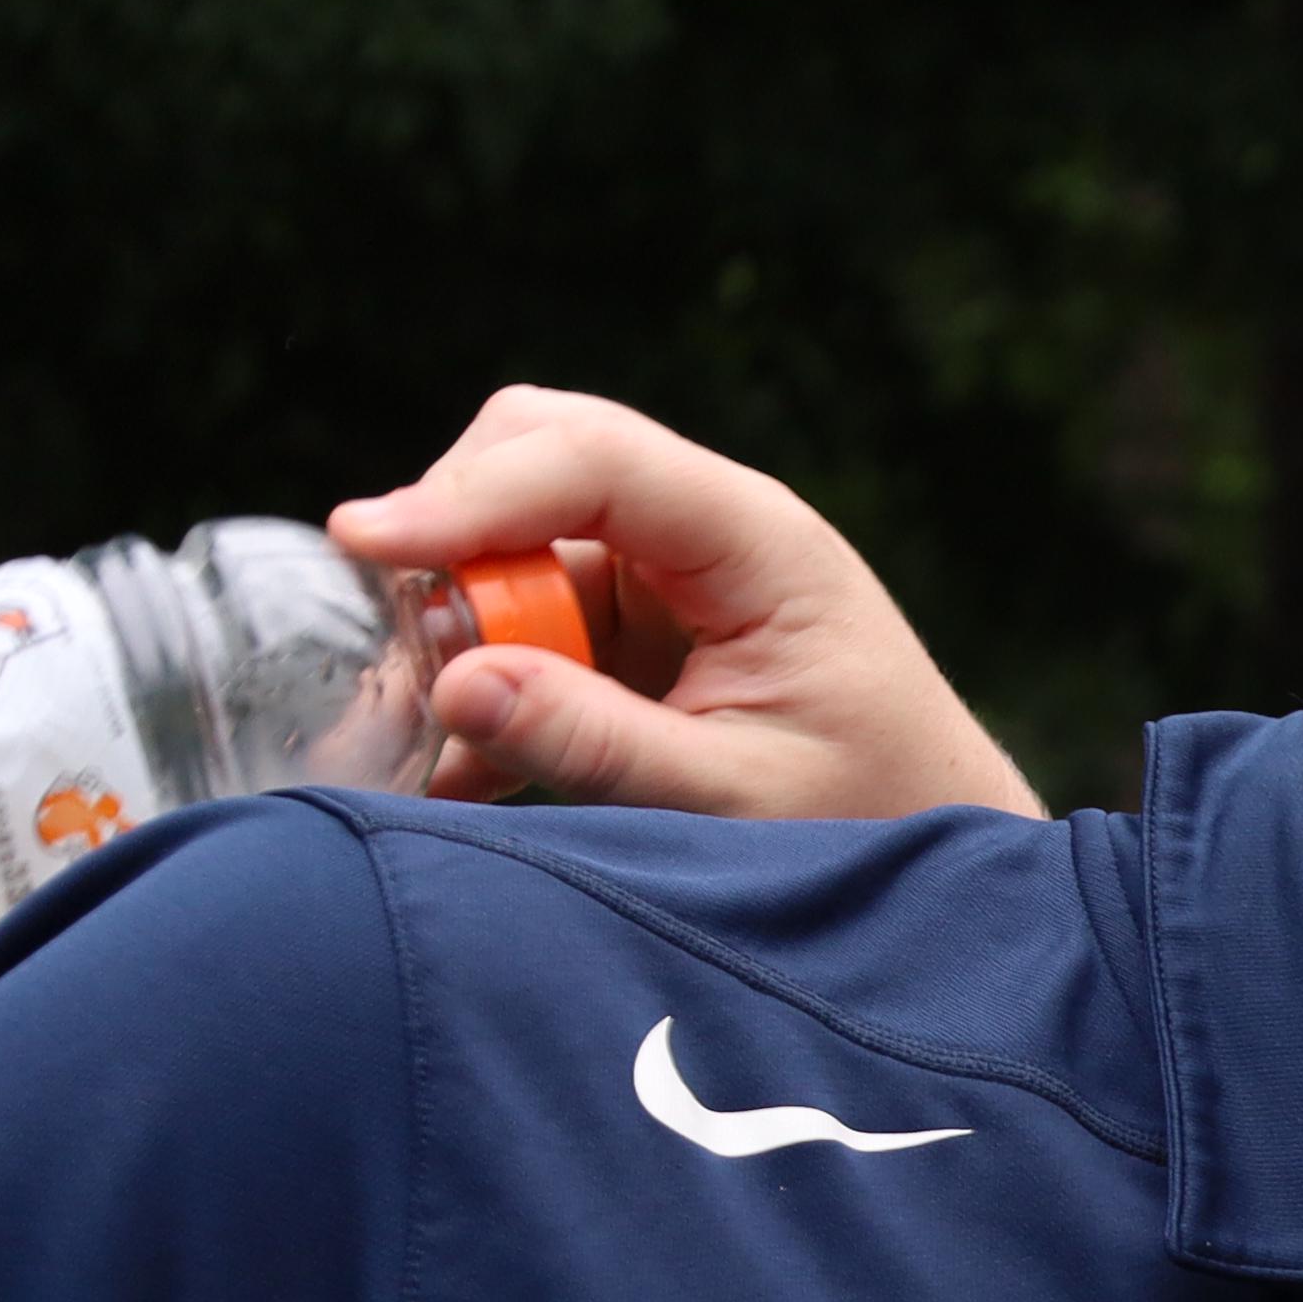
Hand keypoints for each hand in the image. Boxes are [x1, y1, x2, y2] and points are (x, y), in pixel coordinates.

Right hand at [328, 389, 1045, 824]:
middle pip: (537, 453)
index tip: (365, 541)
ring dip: (456, 613)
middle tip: (401, 637)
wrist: (937, 848)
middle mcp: (705, 531)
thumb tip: (456, 686)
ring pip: (510, 536)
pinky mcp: (631, 628)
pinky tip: (454, 767)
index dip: (470, 492)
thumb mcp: (737, 800)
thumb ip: (601, 746)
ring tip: (429, 718)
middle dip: (451, 530)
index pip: (593, 459)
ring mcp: (663, 573)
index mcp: (757, 541)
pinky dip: (478, 679)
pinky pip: (521, 616)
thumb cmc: (873, 819)